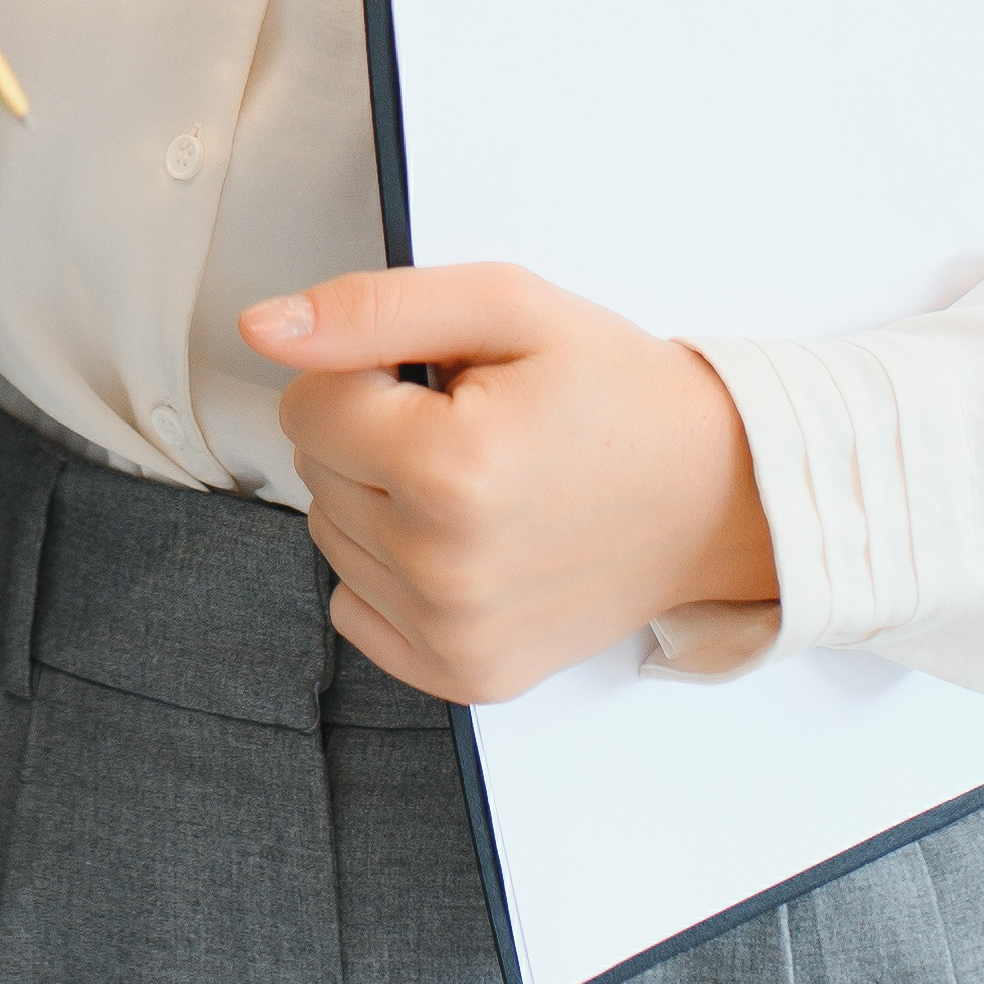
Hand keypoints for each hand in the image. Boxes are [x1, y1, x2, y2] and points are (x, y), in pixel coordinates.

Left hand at [244, 265, 777, 701]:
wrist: (719, 496)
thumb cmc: (619, 396)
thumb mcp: (509, 308)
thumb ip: (372, 309)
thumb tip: (264, 329)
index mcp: (452, 471)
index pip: (306, 401)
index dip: (367, 371)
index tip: (444, 377)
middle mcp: (445, 568)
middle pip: (315, 470)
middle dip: (374, 433)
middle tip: (475, 426)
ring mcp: (454, 634)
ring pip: (329, 535)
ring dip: (381, 499)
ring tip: (480, 481)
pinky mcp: (466, 676)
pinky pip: (354, 607)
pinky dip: (393, 570)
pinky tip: (468, 541)